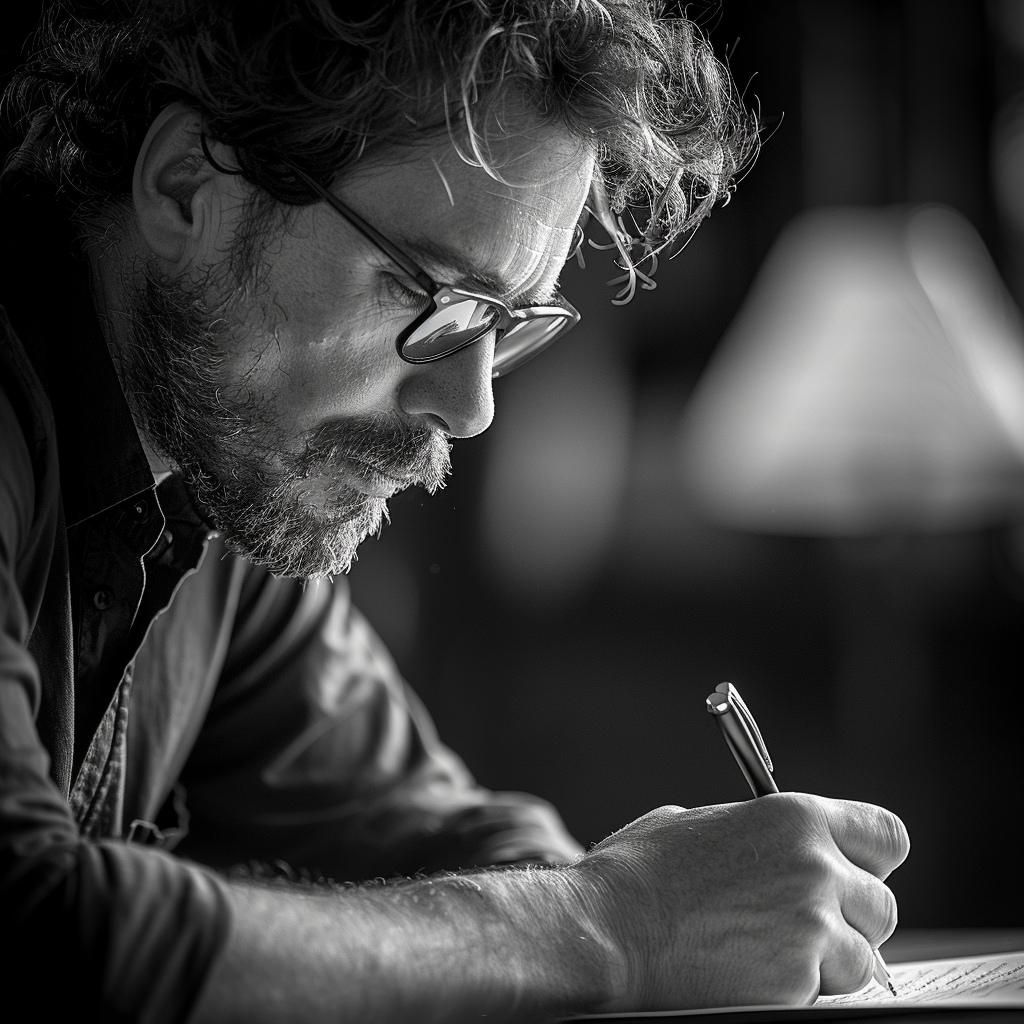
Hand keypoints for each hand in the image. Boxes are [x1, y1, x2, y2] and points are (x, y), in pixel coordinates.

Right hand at [571, 793, 908, 1010]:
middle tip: (802, 925)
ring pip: (864, 958)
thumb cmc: (639, 872)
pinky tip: (752, 975)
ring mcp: (812, 927)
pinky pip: (827, 993)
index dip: (870, 858)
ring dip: (830, 962)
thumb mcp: (698, 822)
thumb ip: (755, 834)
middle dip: (850, 919)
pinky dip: (799, 990)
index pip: (886, 835)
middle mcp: (816, 867)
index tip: (852, 872)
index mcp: (794, 817)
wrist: (607, 928)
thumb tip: (771, 851)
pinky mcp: (800, 981)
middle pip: (882, 904)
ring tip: (770, 955)